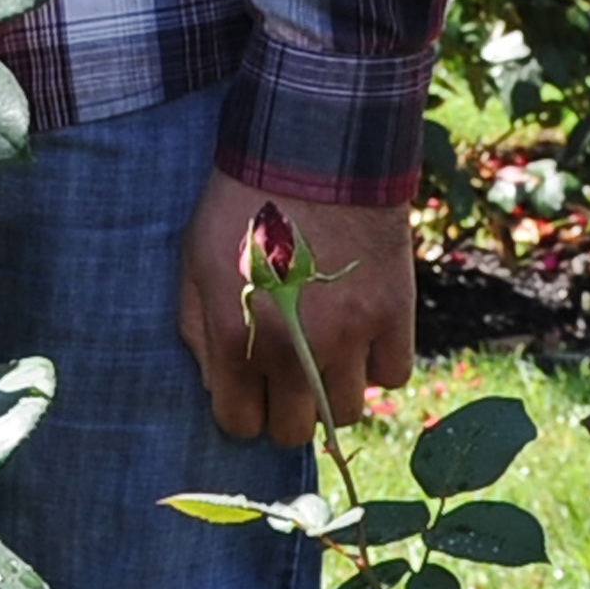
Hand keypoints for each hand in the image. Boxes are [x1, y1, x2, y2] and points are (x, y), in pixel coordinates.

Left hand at [176, 168, 416, 447]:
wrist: (312, 156)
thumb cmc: (242, 206)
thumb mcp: (195, 261)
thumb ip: (199, 330)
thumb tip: (215, 385)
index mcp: (237, 338)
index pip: (239, 425)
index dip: (241, 411)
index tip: (246, 391)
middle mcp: (294, 351)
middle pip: (294, 432)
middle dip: (284, 410)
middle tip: (283, 378)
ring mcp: (349, 338)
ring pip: (345, 413)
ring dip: (330, 392)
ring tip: (322, 354)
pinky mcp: (394, 317)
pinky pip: (390, 376)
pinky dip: (375, 363)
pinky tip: (359, 332)